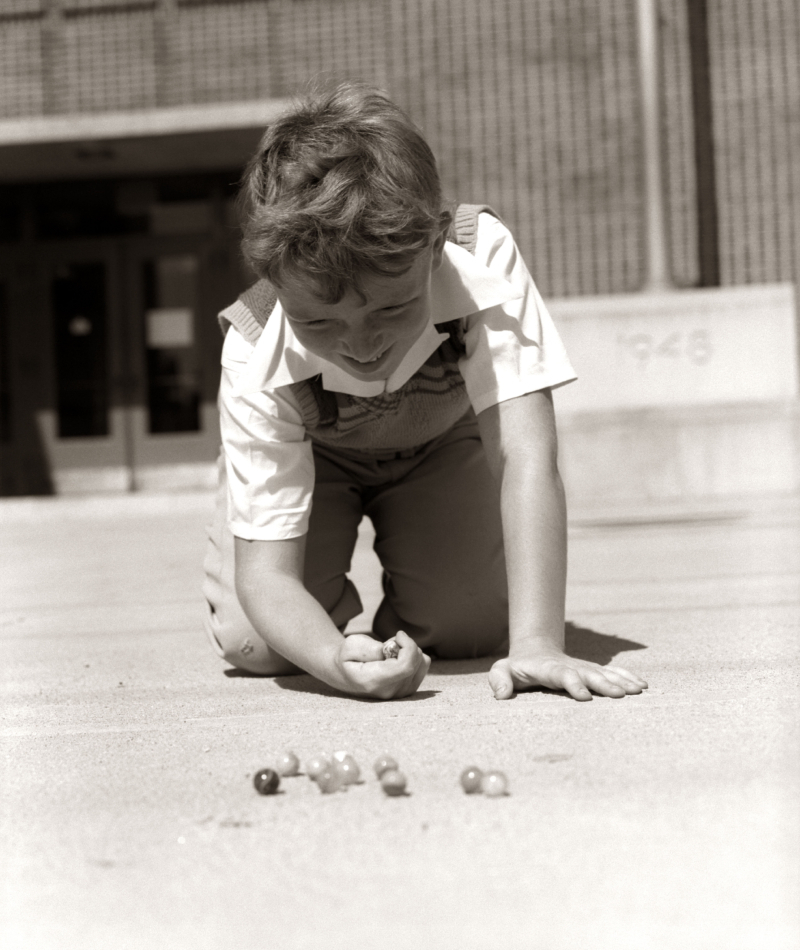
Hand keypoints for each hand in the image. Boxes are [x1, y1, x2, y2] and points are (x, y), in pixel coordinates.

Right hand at [336, 630, 430, 699]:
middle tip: (387, 644)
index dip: (407, 646)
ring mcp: (400, 693)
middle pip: (415, 662)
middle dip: (405, 644)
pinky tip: (396, 659)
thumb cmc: (347, 656)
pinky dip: (412, 656)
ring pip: (422, 662)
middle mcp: (389, 692)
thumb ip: (372, 648)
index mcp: (373, 682)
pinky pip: (423, 665)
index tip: (398, 634)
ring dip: (408, 650)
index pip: (405, 667)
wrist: (344, 673)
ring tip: (389, 653)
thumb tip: (393, 651)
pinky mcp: (408, 689)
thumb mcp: (352, 645)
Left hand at [489, 642, 647, 700]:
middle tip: (621, 695)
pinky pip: (612, 673)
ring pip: (604, 673)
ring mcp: (582, 667)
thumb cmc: (517, 668)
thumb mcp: (502, 671)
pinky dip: (627, 677)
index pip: (561, 675)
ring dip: (621, 680)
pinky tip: (642, 685)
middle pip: (588, 673)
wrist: (535, 651)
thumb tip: (501, 696)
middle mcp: (569, 666)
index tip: (585, 696)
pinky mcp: (592, 671)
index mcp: (548, 668)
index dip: (573, 683)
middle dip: (604, 683)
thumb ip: (499, 680)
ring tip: (639, 690)